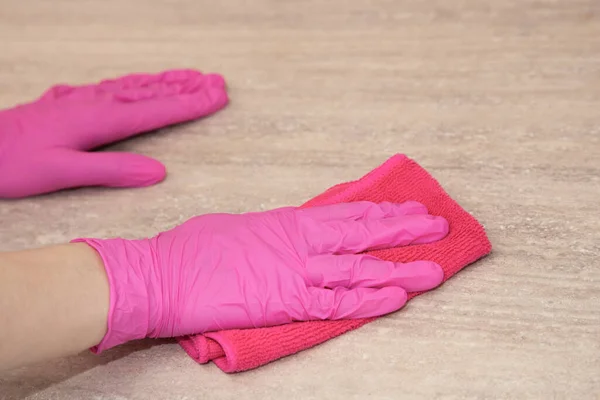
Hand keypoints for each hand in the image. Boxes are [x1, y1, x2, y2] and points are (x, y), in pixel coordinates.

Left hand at [0, 69, 227, 197]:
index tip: (218, 96)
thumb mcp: (62, 173)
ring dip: (168, 81)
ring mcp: (85, 98)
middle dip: (188, 88)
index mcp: (100, 120)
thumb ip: (111, 171)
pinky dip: (140, 83)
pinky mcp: (73, 100)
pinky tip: (145, 83)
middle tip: (219, 83)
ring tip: (194, 77)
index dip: (190, 104)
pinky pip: (117, 86)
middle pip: (153, 92)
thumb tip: (158, 172)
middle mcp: (97, 103)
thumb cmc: (15, 163)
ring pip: (137, 85)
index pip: (157, 110)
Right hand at [75, 201, 449, 352]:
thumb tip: (289, 238)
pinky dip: (369, 301)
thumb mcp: (240, 228)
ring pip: (359, 269)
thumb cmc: (193, 250)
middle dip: (403, 231)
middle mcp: (299, 243)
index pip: (347, 215)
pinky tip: (396, 299)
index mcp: (288, 222)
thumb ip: (272, 234)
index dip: (383, 214)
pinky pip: (336, 303)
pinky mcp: (285, 303)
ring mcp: (295, 272)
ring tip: (434, 269)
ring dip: (400, 269)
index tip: (410, 210)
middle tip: (438, 227)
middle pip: (362, 235)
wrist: (162, 275)